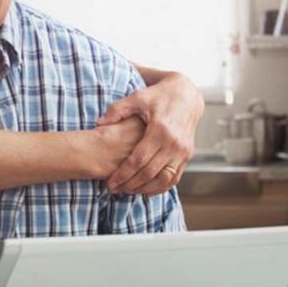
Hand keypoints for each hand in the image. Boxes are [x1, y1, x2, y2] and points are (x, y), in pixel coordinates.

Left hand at [99, 72, 203, 194]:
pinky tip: (145, 189)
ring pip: (163, 180)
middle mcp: (174, 144)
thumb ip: (117, 110)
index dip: (122, 174)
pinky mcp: (188, 155)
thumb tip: (99, 123)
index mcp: (160, 130)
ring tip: (127, 191)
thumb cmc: (159, 96)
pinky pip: (174, 178)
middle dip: (130, 185)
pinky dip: (160, 187)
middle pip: (149, 173)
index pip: (138, 160)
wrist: (187, 95)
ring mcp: (183, 151)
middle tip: (115, 190)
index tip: (110, 182)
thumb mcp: (137, 97)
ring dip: (145, 189)